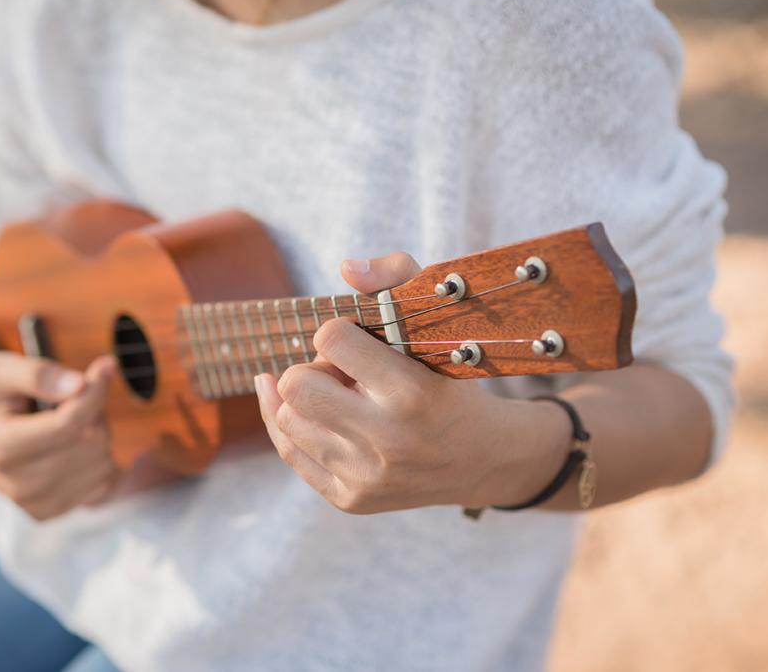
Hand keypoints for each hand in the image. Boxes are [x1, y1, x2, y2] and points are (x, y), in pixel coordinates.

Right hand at [0, 352, 121, 519]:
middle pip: (91, 441)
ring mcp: (34, 504)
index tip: (105, 366)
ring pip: (103, 462)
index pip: (70, 423)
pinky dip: (97, 459)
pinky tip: (73, 444)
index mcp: (2, 446)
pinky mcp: (48, 512)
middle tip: (71, 395)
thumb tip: (80, 385)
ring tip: (67, 419)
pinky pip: (104, 484)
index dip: (95, 392)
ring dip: (96, 433)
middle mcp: (18, 484)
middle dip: (93, 410)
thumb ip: (37, 374)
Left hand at [255, 253, 569, 513]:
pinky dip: (284, 423)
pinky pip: (289, 453)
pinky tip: (285, 403)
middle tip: (339, 372)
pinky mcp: (350, 499)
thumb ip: (397, 279)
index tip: (351, 340)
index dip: (334, 331)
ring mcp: (366, 475)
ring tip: (337, 395)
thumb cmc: (453, 382)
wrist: (483, 459)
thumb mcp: (440, 325)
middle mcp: (387, 439)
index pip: (330, 340)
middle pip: (296, 385)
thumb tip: (345, 267)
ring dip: (303, 399)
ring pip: (287, 419)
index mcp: (412, 392)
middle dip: (311, 369)